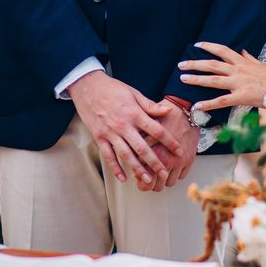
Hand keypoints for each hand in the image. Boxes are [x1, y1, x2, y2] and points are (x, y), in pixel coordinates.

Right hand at [68, 71, 182, 183]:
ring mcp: (110, 133)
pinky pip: (108, 156)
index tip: (179, 151)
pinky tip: (123, 178)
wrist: (87, 86)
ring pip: (125, 155)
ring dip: (137, 169)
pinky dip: (115, 168)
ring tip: (147, 180)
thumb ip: (150, 105)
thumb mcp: (134, 93)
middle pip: (142, 147)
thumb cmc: (112, 89)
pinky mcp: (99, 137)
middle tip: (165, 174)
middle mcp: (123, 125)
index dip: (169, 142)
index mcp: (134, 113)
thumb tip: (168, 111)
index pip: (156, 130)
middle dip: (155, 162)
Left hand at [137, 99, 198, 192]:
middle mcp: (167, 159)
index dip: (140, 181)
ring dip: (163, 181)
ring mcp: (179, 161)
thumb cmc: (164, 117)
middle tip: (148, 181)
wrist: (186, 111)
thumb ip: (139, 144)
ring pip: (168, 183)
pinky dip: (175, 175)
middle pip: (156, 185)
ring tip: (159, 175)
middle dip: (150, 185)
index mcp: (154, 151)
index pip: (145, 176)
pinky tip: (171, 169)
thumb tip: (132, 157)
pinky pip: (181, 177)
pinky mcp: (189, 160)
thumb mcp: (146, 127)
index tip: (139, 178)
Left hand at [177, 42, 265, 110]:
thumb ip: (250, 58)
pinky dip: (207, 104)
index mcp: (242, 62)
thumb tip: (243, 51)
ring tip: (183, 79)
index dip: (208, 46)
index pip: (222, 50)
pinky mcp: (240, 97)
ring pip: (213, 80)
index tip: (197, 45)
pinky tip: (196, 106)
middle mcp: (237, 70)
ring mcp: (238, 83)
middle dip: (195, 64)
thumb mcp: (260, 64)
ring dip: (196, 79)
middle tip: (181, 64)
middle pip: (212, 64)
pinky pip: (221, 101)